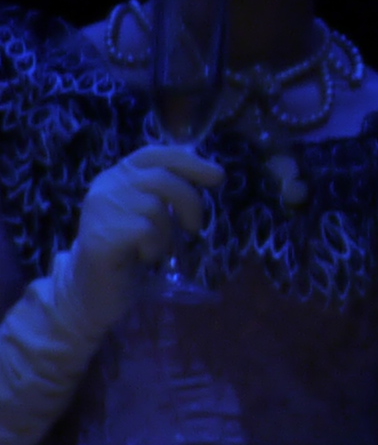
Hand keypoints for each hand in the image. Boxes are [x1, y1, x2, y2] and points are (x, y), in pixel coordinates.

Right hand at [63, 145, 220, 313]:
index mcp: (117, 175)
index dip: (190, 162)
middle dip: (190, 203)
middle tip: (195, 228)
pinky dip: (155, 247)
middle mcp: (105, 187)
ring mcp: (99, 210)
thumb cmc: (128, 247)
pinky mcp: (99, 236)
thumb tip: (212, 172)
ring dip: (167, 233)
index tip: (217, 177)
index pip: (155, 155)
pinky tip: (143, 257)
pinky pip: (147, 232)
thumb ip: (167, 189)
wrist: (92, 289)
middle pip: (163, 179)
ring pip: (156, 207)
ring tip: (156, 247)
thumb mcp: (149, 211)